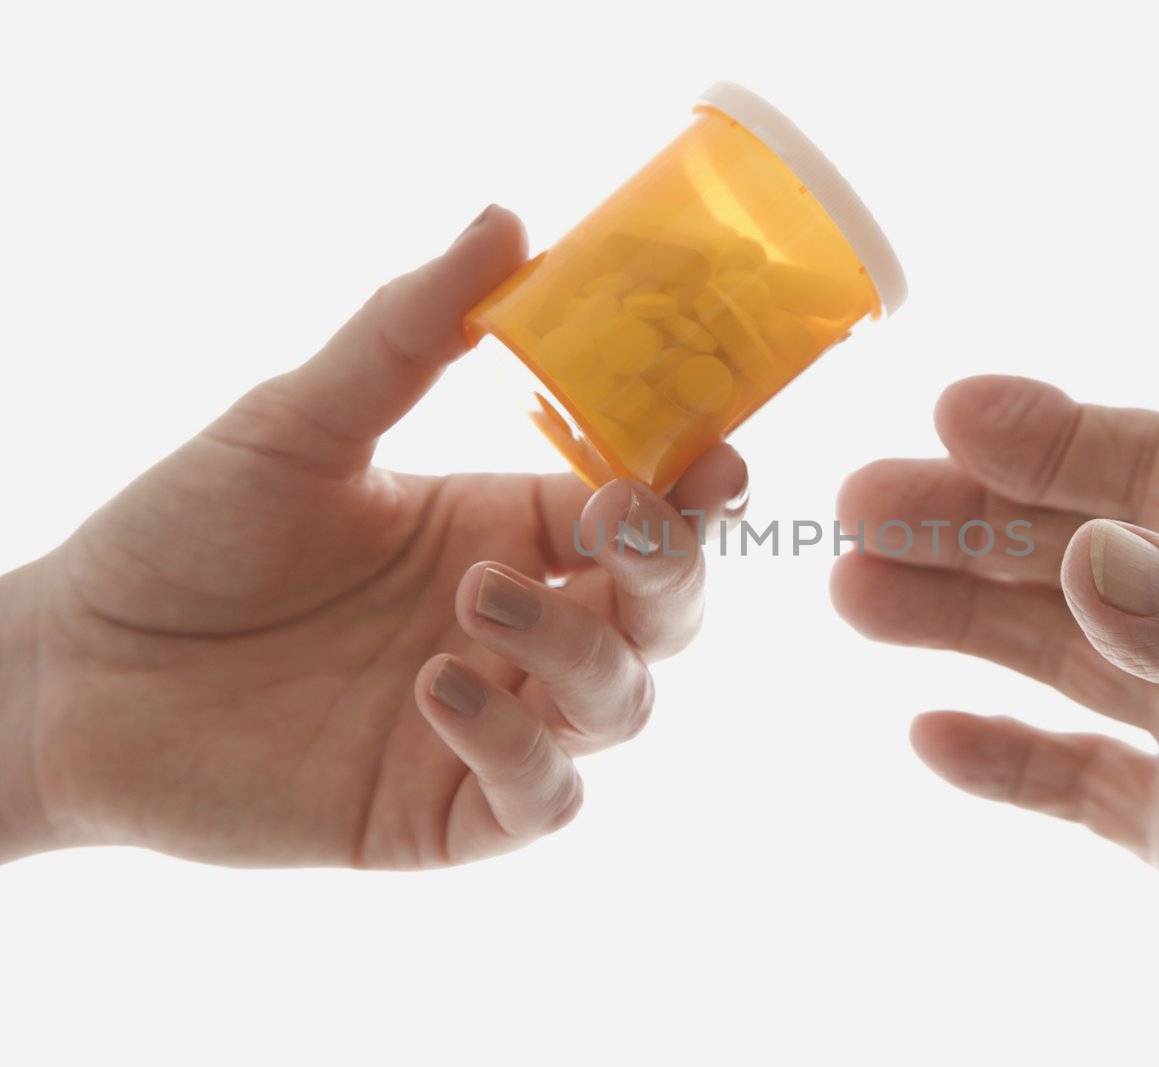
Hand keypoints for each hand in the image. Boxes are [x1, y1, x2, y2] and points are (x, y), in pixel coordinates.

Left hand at [0, 206, 746, 868]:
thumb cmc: (185, 535)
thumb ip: (407, 333)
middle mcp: (517, 623)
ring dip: (583, 651)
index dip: (693, 490)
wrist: (76, 671)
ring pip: (623, 705)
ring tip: (473, 598)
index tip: (712, 459)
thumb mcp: (299, 421)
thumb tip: (505, 221)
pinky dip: (519, 748)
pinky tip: (440, 690)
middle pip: (664, 613)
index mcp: (502, 527)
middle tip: (622, 523)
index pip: (642, 510)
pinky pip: (542, 799)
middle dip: (671, 571)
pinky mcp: (443, 812)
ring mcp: (491, 721)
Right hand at [833, 375, 1158, 1064]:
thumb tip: (1085, 557)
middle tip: (858, 507)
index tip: (951, 416)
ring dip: (957, 621)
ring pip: (1060, 654)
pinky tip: (933, 736)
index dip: (1055, 438)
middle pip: (1081, 551)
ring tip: (856, 596)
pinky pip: (1074, 780)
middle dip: (968, 525)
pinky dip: (1003, 756)